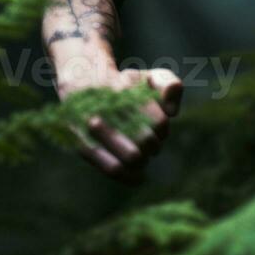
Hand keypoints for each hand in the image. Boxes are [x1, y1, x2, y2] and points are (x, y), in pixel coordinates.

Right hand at [59, 67, 182, 185]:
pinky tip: (139, 178)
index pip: (159, 122)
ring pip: (131, 157)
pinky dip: (130, 177)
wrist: (82, 83)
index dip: (162, 131)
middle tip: (150, 146)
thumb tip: (172, 112)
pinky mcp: (83, 144)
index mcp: (128, 90)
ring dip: (143, 161)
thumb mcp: (149, 76)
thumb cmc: (124, 85)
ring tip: (142, 158)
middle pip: (146, 141)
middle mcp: (109, 107)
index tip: (158, 131)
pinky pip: (112, 168)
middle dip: (153, 147)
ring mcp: (93, 126)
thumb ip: (169, 85)